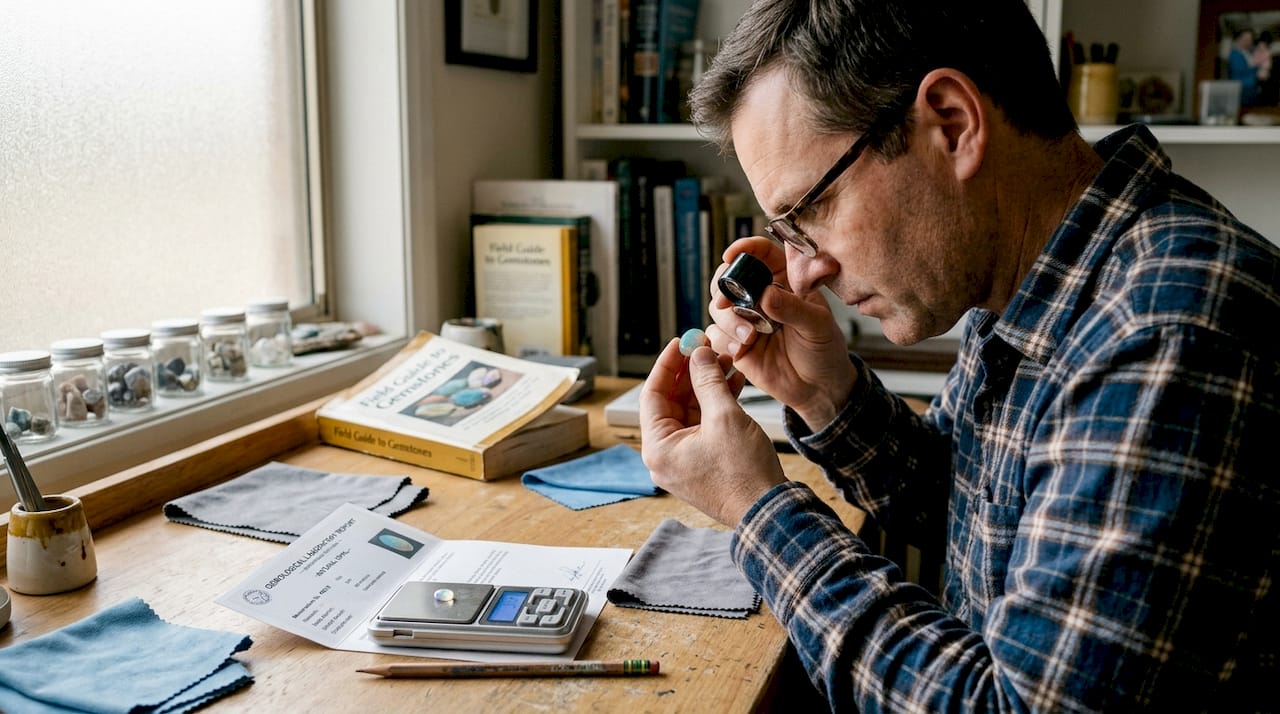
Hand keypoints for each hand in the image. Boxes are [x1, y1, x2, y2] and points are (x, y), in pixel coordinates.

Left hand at [640, 338, 785, 526]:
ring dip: (707, 387)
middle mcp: (665, 456)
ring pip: (690, 412)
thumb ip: (708, 381)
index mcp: (658, 448)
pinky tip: (733, 384)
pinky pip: (703, 426)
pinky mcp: (703, 464)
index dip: (668, 364)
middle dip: (692, 373)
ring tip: (727, 361)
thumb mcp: (725, 417)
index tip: (681, 342)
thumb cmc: (744, 474)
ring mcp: (684, 461)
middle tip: (707, 348)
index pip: (653, 394)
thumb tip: (699, 355)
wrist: (769, 512)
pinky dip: (716, 405)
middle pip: (671, 402)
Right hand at [706, 236, 856, 429]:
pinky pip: (715, 336)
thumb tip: (766, 294)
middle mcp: (760, 297)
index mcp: (784, 282)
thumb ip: (793, 309)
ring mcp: (745, 321)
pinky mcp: (735, 344)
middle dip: (723, 288)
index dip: (744, 249)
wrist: (819, 388)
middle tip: (728, 302)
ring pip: (717, 308)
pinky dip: (723, 341)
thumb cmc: (825, 350)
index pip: (761, 254)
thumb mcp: (817, 326)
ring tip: (749, 337)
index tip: (731, 255)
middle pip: (728, 277)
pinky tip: (741, 350)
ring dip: (728, 321)